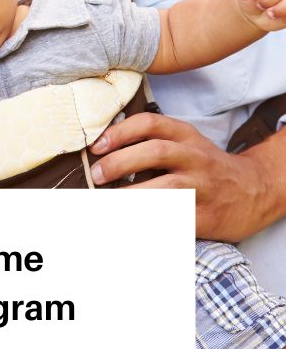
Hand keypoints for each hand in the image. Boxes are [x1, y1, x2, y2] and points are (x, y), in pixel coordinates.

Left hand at [88, 111, 277, 240]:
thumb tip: (101, 153)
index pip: (150, 124)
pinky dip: (148, 222)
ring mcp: (201, 187)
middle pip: (155, 152)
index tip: (96, 147)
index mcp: (185, 136)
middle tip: (95, 176)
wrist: (253, 190)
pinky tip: (126, 225)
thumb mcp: (185, 144)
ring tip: (104, 203)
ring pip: (165, 189)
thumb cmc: (205, 166)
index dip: (120, 133)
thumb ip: (151, 142)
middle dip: (119, 163)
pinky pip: (173, 220)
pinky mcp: (205, 217)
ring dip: (130, 196)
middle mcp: (194, 157)